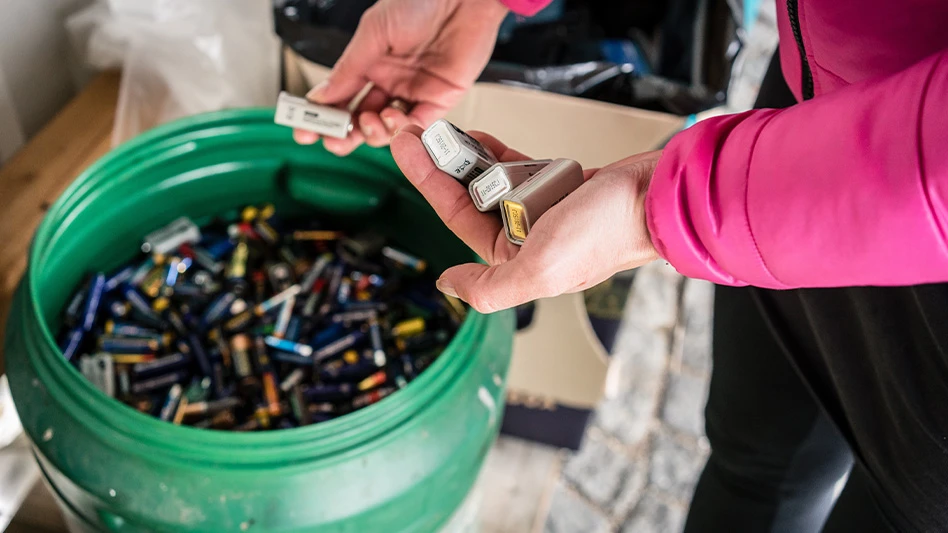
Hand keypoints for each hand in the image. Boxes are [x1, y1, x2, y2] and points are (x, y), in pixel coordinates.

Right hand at [293, 0, 507, 155]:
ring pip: (387, 129)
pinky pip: (417, 125)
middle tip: (334, 139)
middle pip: (361, 120)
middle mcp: (389, 81)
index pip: (340, 98)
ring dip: (372, 132)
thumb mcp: (374, 32)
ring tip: (369, 120)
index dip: (322, 117)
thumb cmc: (420, 2)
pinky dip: (402, 130)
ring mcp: (413, 93)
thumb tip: (321, 96)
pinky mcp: (439, 100)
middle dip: (345, 134)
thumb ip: (349, 68)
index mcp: (368, 63)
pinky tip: (392, 121)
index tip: (304, 131)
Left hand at [390, 126, 660, 313]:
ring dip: (468, 157)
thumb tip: (447, 285)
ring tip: (446, 131)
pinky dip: (499, 154)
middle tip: (420, 133)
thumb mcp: (538, 270)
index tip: (408, 151)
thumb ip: (489, 288)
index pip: (458, 219)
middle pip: (471, 197)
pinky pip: (520, 168)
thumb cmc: (605, 233)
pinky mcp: (560, 187)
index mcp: (516, 263)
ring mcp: (542, 211)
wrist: (656, 195)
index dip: (429, 183)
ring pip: (493, 181)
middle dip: (442, 166)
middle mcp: (526, 239)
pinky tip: (480, 139)